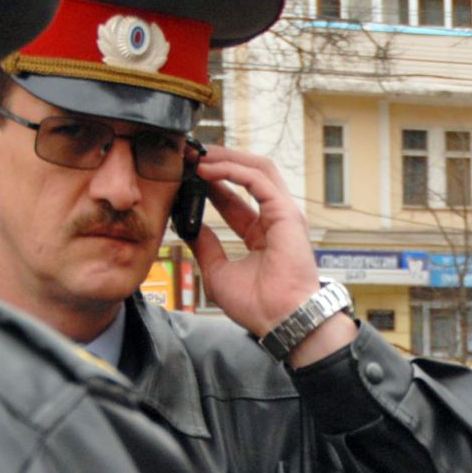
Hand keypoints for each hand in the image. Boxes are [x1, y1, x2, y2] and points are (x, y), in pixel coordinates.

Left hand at [185, 145, 357, 366]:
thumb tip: (188, 226)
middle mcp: (274, 220)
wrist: (281, 320)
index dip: (210, 183)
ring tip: (196, 154)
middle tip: (188, 153)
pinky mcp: (286, 213)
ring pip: (257, 169)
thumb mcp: (218, 272)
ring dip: (225, 158)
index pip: (234, 198)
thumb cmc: (258, 306)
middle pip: (248, 176)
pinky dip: (232, 170)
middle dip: (218, 161)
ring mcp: (283, 214)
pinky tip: (208, 169)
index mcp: (261, 235)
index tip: (185, 173)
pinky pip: (258, 179)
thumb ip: (205, 246)